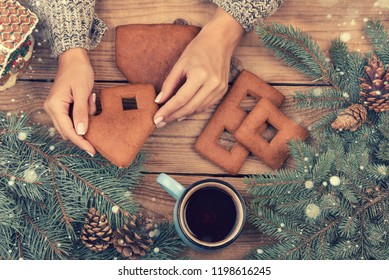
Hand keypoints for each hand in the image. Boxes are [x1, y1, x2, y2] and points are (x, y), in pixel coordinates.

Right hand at [44, 48, 96, 155]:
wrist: (74, 58)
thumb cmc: (78, 72)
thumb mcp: (82, 92)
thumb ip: (81, 112)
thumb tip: (81, 132)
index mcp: (55, 106)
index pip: (68, 131)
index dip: (81, 142)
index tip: (93, 151)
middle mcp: (51, 108)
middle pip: (67, 131)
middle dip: (83, 132)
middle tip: (96, 122)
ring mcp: (55, 107)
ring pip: (70, 125)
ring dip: (84, 121)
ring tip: (90, 100)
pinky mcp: (61, 106)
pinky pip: (72, 118)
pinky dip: (83, 115)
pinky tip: (89, 100)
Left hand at [153, 7, 244, 127]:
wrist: (220, 41)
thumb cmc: (198, 49)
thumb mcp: (180, 64)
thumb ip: (169, 84)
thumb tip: (159, 101)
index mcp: (200, 75)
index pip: (181, 99)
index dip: (168, 110)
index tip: (157, 118)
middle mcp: (212, 85)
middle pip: (189, 107)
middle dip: (173, 116)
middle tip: (160, 122)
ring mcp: (219, 89)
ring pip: (197, 109)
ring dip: (182, 115)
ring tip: (168, 118)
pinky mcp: (222, 92)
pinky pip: (205, 106)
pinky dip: (193, 110)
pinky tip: (182, 113)